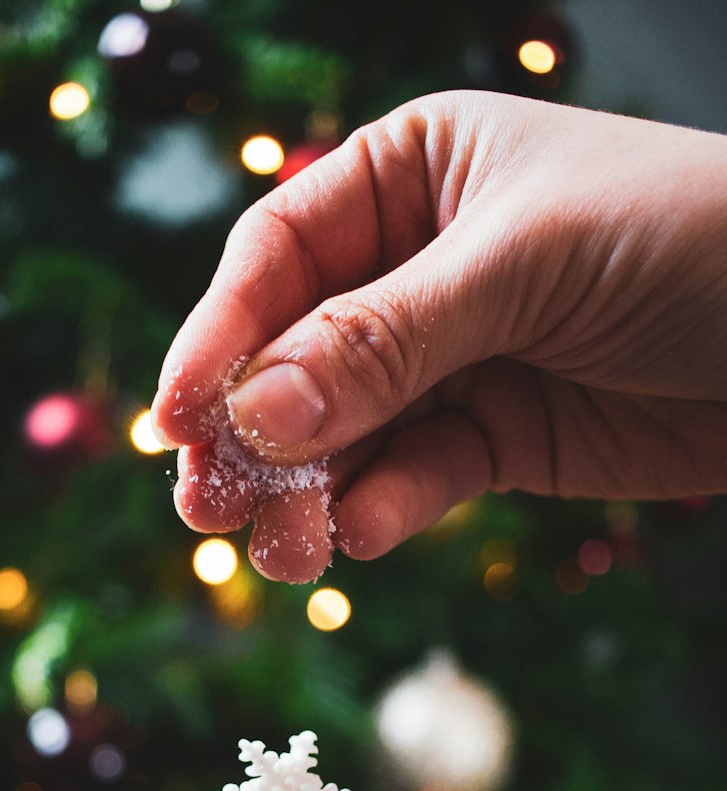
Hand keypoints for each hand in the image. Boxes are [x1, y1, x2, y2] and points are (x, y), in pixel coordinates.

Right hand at [151, 91, 726, 581]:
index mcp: (416, 175)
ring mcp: (456, 357)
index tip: (178, 417)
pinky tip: (370, 534)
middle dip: (251, 434)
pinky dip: (388, 509)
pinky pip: (418, 477)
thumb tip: (253, 414)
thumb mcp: (523, 266)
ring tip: (280, 552)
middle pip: (296, 355)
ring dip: (308, 492)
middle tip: (206, 508)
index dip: (220, 335)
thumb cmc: (687, 237)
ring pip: (347, 433)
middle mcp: (419, 265)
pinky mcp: (497, 438)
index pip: (281, 255)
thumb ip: (384, 342)